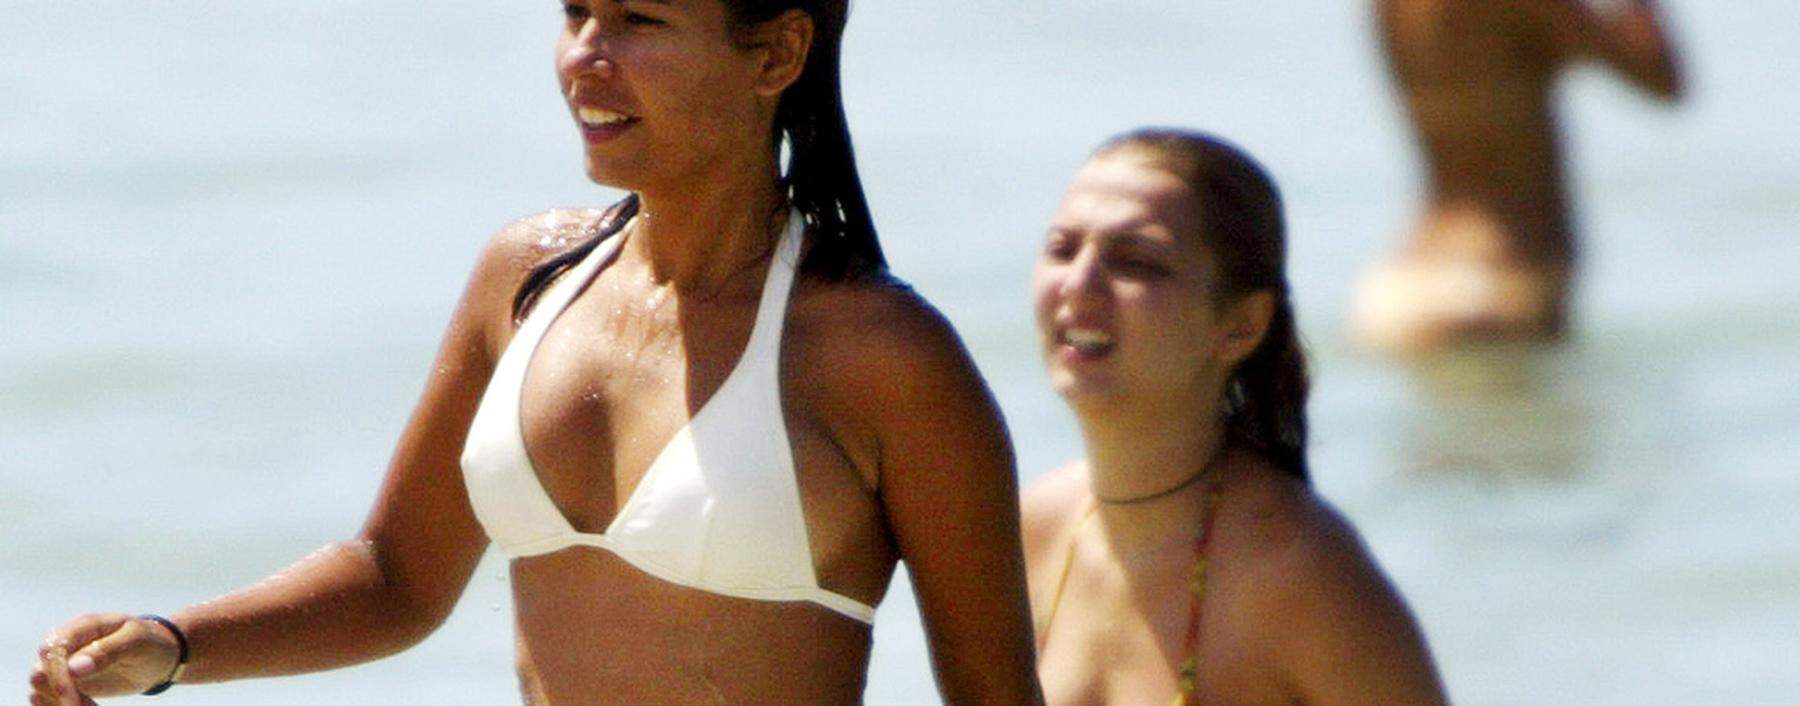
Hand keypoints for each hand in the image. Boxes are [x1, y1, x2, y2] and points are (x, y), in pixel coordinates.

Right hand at [29, 614, 181, 705]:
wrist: (162, 657)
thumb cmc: (151, 643)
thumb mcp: (136, 642)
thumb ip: (106, 650)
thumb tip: (73, 668)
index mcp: (85, 626)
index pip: (55, 648)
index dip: (58, 673)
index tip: (71, 695)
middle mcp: (70, 642)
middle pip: (44, 668)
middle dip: (57, 692)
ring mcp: (67, 662)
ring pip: (44, 685)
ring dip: (58, 701)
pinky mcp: (70, 680)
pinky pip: (53, 696)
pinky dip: (60, 705)